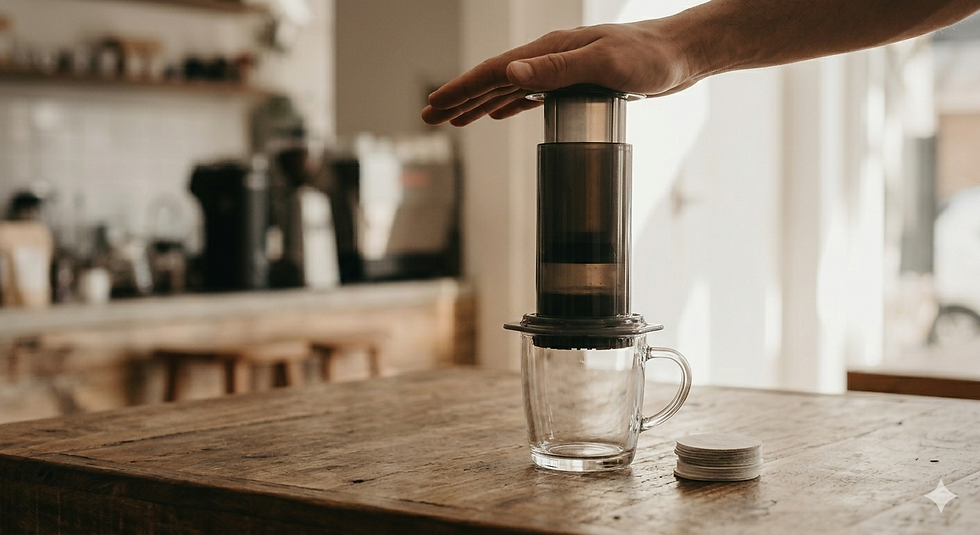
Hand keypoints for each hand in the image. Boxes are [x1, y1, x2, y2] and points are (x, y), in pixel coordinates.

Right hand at [421, 19, 697, 126]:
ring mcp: (562, 70)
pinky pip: (531, 95)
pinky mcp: (577, 83)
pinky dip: (509, 105)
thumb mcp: (605, 65)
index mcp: (550, 53)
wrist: (683, 53)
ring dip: (479, 105)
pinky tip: (499, 113)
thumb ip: (558, 69)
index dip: (460, 91)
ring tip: (455, 120)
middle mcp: (551, 60)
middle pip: (493, 81)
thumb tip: (510, 75)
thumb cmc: (651, 57)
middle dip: (459, 99)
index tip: (434, 106)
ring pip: (508, 90)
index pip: (493, 73)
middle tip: (430, 116)